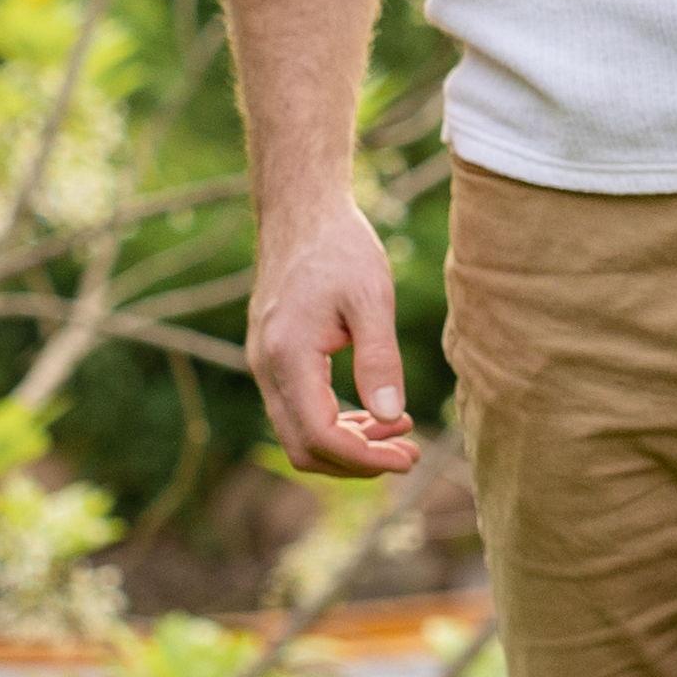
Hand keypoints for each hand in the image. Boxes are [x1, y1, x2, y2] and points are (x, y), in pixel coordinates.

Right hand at [249, 191, 419, 477]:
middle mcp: (266, 369)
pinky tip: (377, 413)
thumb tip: (389, 416)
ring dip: (350, 445)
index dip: (365, 459)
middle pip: (304, 448)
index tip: (410, 457)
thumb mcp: (372, 299)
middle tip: (410, 455)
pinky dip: (337, 422)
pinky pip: (300, 409)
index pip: (320, 436)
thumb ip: (379, 359)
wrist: (301, 214)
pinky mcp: (274, 359)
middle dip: (357, 462)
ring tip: (402, 434)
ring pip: (300, 434)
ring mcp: (265, 366)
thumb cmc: (341, 248)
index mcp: (289, 358)